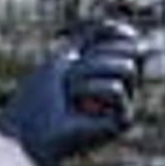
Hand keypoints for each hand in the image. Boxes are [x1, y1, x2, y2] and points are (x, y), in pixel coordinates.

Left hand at [0, 18, 141, 165]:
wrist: (30, 133)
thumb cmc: (41, 97)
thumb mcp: (66, 56)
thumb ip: (93, 40)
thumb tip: (133, 33)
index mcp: (106, 72)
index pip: (124, 40)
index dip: (113, 32)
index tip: (87, 41)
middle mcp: (120, 87)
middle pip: (127, 51)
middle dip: (92, 56)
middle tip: (69, 77)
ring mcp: (124, 104)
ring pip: (126, 67)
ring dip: (88, 72)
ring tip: (69, 92)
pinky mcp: (124, 121)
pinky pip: (118, 89)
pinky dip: (90, 90)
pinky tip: (77, 108)